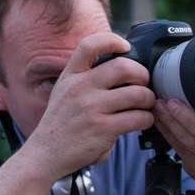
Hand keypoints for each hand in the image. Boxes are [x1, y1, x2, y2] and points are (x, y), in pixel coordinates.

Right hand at [25, 33, 155, 179]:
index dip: (112, 40)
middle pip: (124, 66)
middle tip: (144, 84)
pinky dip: (146, 119)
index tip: (125, 46)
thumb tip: (122, 67)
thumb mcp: (64, 92)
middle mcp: (80, 88)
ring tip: (145, 105)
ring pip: (137, 93)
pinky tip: (141, 121)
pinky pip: (138, 117)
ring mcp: (92, 108)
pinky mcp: (103, 129)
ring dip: (148, 99)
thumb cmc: (61, 123)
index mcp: (70, 76)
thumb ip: (85, 78)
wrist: (45, 153)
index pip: (89, 45)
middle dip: (142, 74)